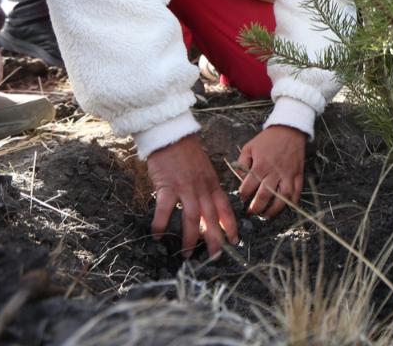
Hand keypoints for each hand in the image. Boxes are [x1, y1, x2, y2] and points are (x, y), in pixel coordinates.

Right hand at [147, 134, 239, 257]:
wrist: (172, 136)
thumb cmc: (188, 154)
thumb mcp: (205, 171)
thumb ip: (207, 190)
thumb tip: (206, 212)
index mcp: (213, 184)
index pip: (225, 208)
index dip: (231, 225)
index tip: (234, 241)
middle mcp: (202, 189)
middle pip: (211, 218)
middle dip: (215, 239)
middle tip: (215, 257)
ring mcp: (185, 188)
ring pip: (192, 218)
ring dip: (190, 238)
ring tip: (187, 254)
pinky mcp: (167, 187)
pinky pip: (165, 210)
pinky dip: (161, 225)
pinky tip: (158, 237)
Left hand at [235, 125, 306, 219]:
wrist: (289, 130)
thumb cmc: (267, 140)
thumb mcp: (249, 147)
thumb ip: (242, 164)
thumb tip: (240, 180)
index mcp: (260, 165)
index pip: (248, 187)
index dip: (243, 196)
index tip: (242, 199)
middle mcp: (274, 172)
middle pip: (264, 196)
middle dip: (256, 208)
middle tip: (252, 213)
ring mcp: (288, 175)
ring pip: (282, 198)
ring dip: (274, 209)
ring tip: (267, 215)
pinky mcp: (298, 175)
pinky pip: (297, 192)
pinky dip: (292, 202)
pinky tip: (285, 207)